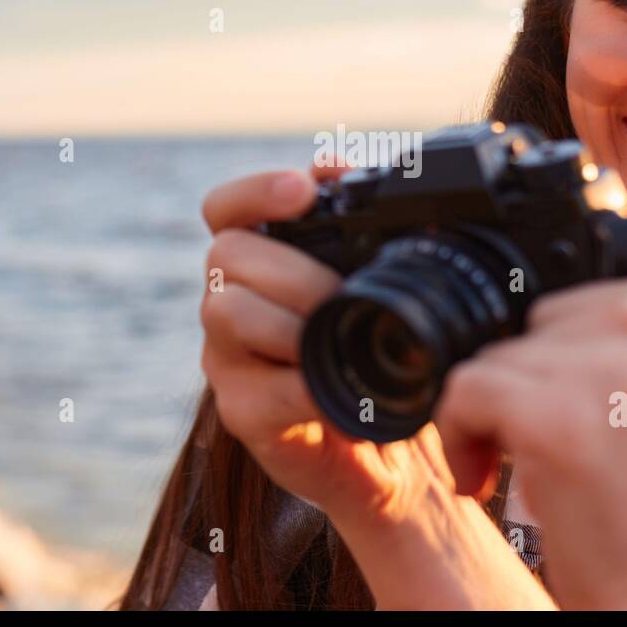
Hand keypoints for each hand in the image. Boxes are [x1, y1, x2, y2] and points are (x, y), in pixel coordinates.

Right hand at [199, 165, 553, 607]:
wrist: (399, 455)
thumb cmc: (389, 358)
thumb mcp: (389, 291)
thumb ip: (372, 233)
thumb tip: (373, 171)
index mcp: (265, 260)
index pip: (227, 208)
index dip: (255, 191)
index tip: (304, 190)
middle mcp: (234, 300)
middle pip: (227, 253)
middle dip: (293, 268)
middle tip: (342, 291)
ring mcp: (230, 357)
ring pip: (227, 312)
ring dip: (292, 322)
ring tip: (339, 335)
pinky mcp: (241, 412)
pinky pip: (258, 389)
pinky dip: (304, 387)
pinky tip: (339, 390)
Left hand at [433, 195, 626, 608]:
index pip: (575, 290)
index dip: (562, 353)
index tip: (573, 399)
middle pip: (529, 321)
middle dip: (530, 381)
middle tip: (566, 440)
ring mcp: (598, 361)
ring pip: (492, 355)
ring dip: (495, 415)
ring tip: (538, 462)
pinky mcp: (550, 411)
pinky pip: (464, 390)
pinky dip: (461, 439)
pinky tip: (493, 474)